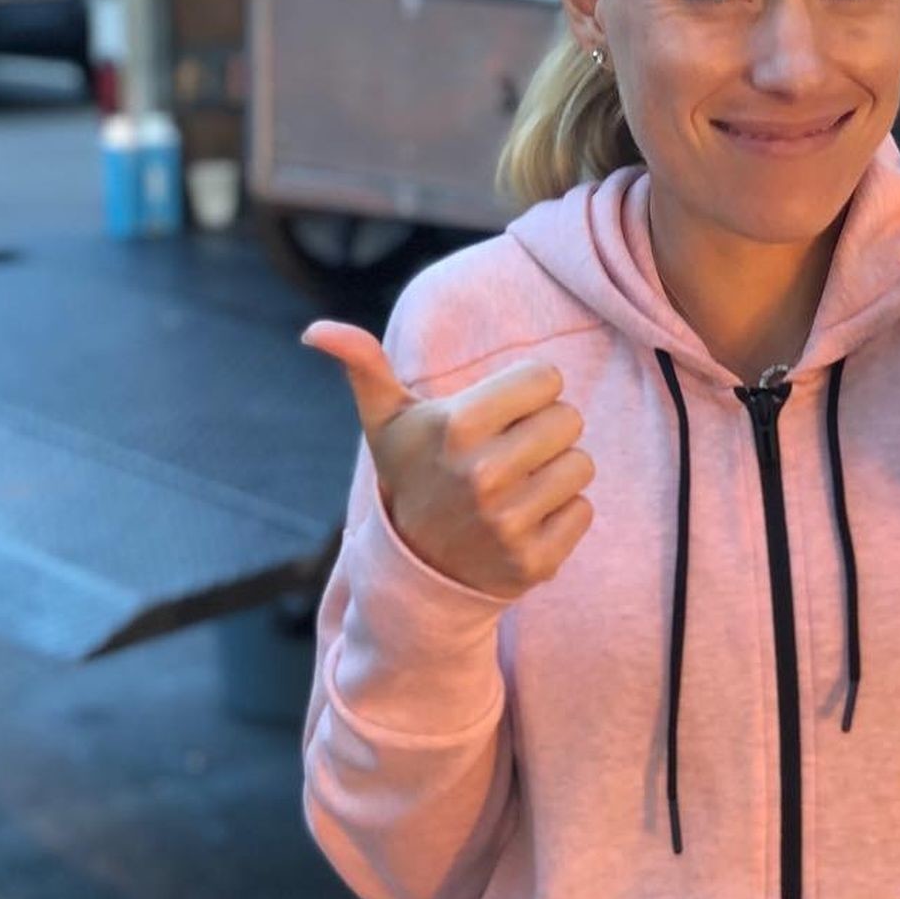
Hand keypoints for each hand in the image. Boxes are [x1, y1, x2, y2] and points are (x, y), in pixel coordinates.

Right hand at [300, 320, 595, 597]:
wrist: (419, 568)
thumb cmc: (415, 475)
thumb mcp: (387, 422)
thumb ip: (364, 366)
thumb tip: (316, 330)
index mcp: (457, 427)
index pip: (546, 378)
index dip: (528, 391)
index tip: (500, 414)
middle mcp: (483, 475)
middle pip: (569, 419)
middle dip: (544, 430)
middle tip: (509, 452)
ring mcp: (510, 523)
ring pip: (580, 464)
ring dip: (556, 472)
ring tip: (517, 485)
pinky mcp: (535, 561)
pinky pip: (583, 510)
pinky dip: (563, 514)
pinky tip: (526, 519)